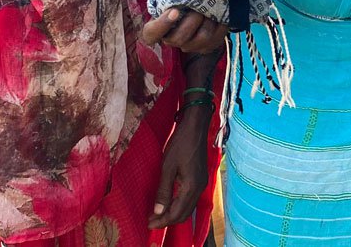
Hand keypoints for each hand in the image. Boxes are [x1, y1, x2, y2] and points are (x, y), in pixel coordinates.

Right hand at [143, 8, 229, 52]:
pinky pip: (215, 40)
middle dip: (192, 20)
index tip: (174, 11)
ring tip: (211, 6)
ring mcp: (189, 46)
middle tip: (199, 6)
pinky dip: (220, 25)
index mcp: (156, 30)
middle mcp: (171, 41)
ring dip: (208, 21)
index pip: (151, 34)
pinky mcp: (206, 47)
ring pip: (201, 39)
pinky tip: (221, 13)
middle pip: (179, 38)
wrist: (195, 5)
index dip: (163, 25)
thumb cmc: (178, 0)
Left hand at [149, 103, 211, 229]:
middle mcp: (200, 188)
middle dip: (168, 220)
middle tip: (151, 221)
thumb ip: (164, 190)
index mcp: (192, 187)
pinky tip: (169, 201)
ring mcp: (202, 183)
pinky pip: (190, 199)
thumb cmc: (181, 143)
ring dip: (174, 213)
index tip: (149, 224)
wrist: (196, 126)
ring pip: (188, 207)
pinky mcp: (201, 178)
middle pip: (184, 214)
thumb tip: (158, 211)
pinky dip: (179, 204)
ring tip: (157, 213)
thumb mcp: (168, 166)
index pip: (177, 213)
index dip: (162, 221)